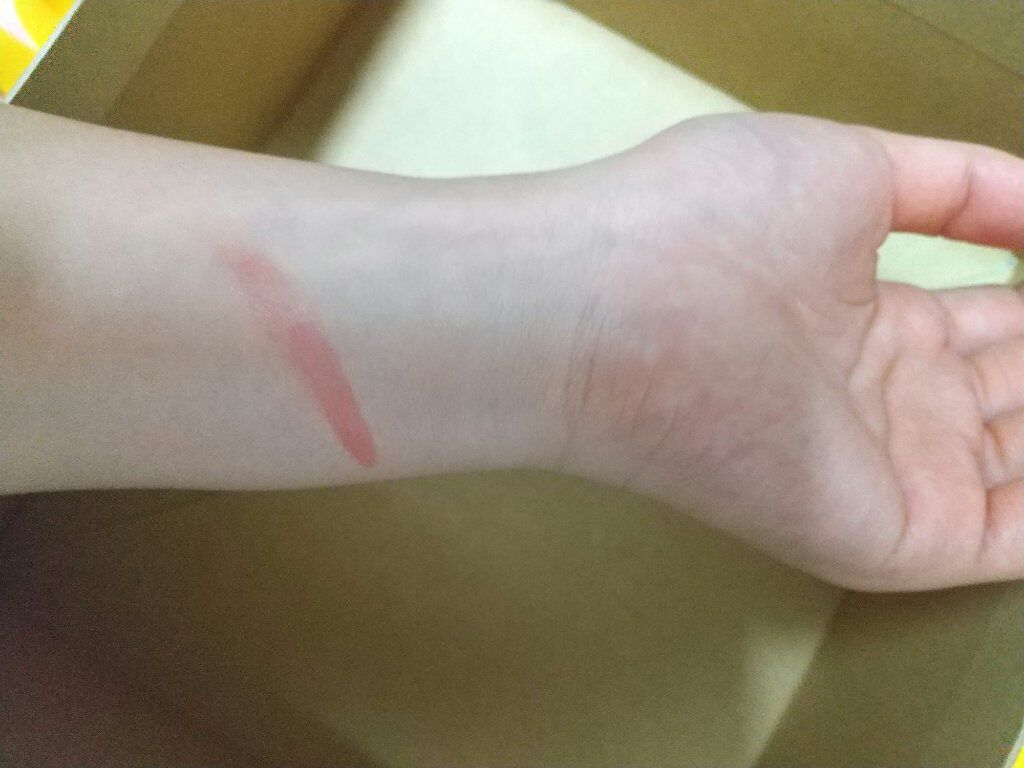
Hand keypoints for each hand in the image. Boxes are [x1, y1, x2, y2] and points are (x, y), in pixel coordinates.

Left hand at [549, 113, 1023, 590]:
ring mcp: (887, 469)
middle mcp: (884, 398)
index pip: (994, 321)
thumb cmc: (713, 221)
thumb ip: (959, 188)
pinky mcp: (885, 535)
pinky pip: (1016, 535)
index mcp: (872, 317)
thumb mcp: (851, 172)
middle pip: (1016, 389)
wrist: (624, 306)